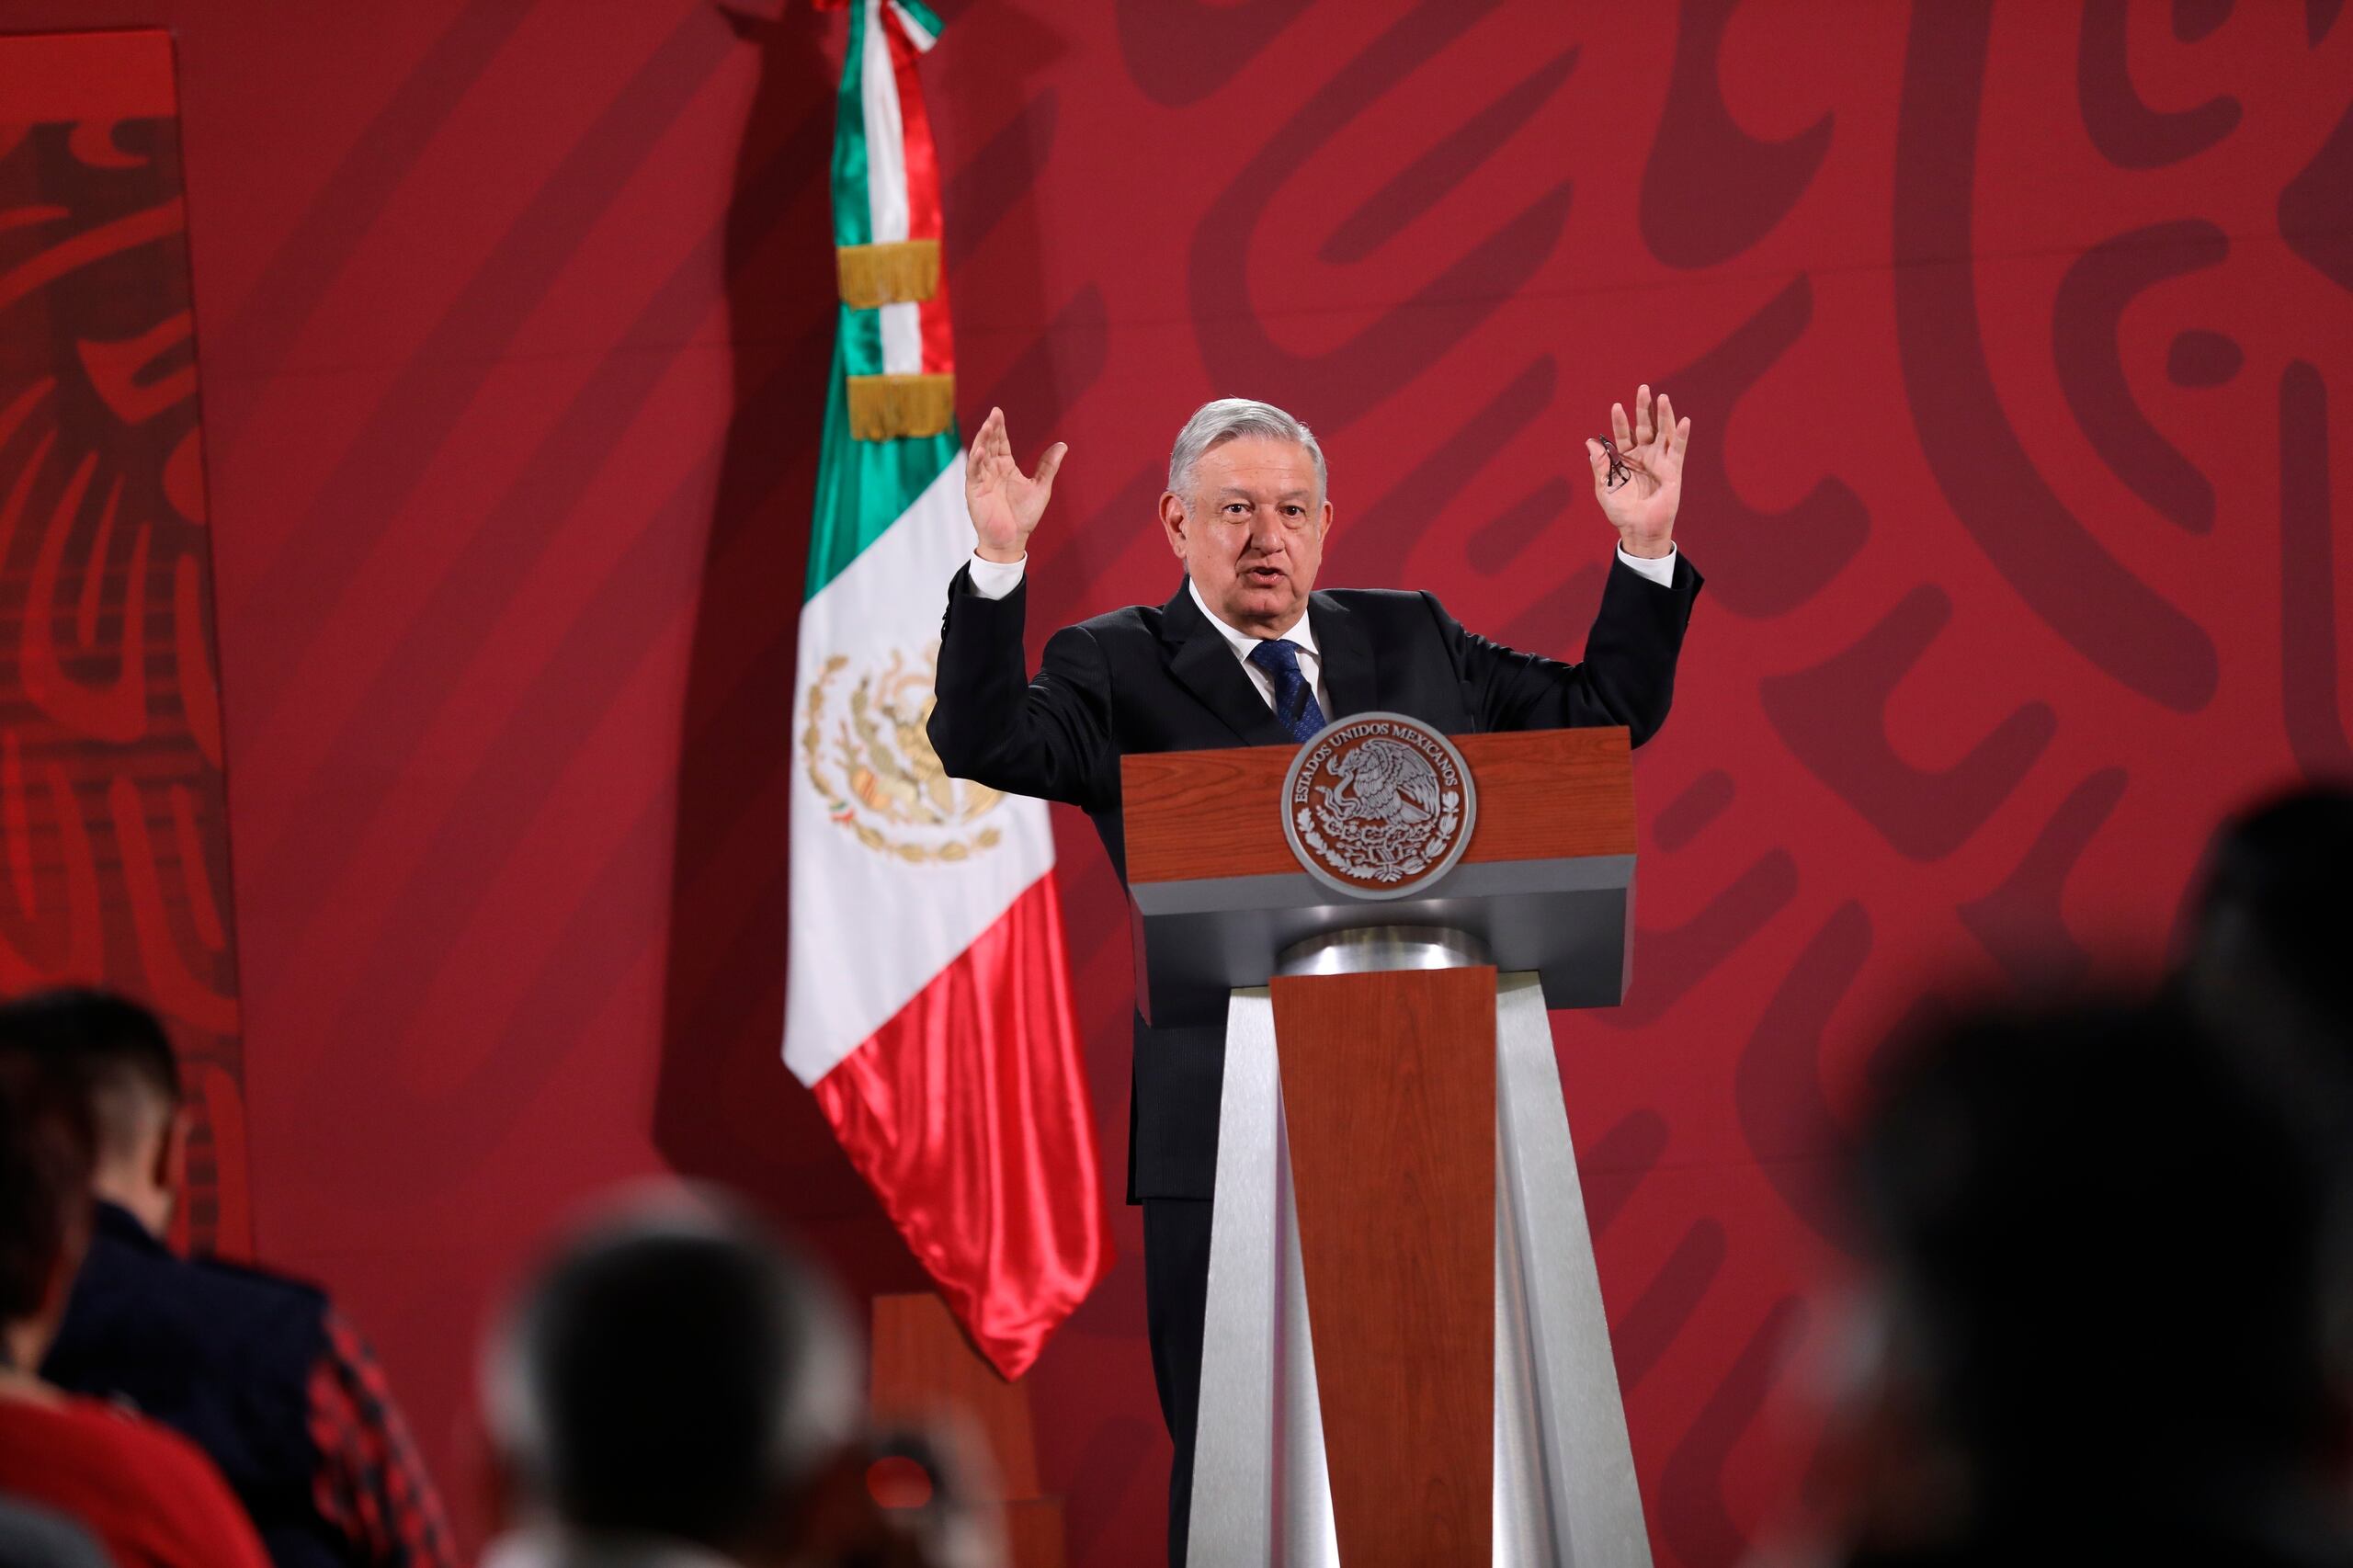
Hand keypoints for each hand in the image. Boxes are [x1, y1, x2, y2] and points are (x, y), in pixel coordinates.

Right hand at [965, 406, 1066, 563]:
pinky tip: (980, 451)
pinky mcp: (974, 492)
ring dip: (982, 441)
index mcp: (1005, 467)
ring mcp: (982, 480)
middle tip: (994, 413)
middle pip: (989, 444)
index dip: (999, 428)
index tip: (998, 411)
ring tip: (987, 426)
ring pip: (980, 455)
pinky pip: (974, 473)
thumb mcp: (1040, 487)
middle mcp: (992, 470)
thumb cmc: (1024, 516)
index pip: (1000, 442)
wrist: (1013, 539)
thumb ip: (1048, 466)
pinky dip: (976, 462)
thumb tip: (1063, 445)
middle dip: (991, 429)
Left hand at [1584, 385, 1687, 559]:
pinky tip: (1683, 421)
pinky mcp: (1673, 470)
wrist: (1638, 529)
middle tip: (1643, 389)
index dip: (1619, 421)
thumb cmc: (1621, 511)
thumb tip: (1589, 442)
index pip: (1622, 433)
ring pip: (1663, 433)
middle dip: (1643, 408)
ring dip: (1664, 415)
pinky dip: (1681, 435)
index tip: (1616, 406)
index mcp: (1625, 458)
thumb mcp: (1605, 487)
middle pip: (1645, 426)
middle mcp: (1644, 455)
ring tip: (1663, 397)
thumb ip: (1600, 464)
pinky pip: (1678, 450)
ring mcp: (1659, 461)